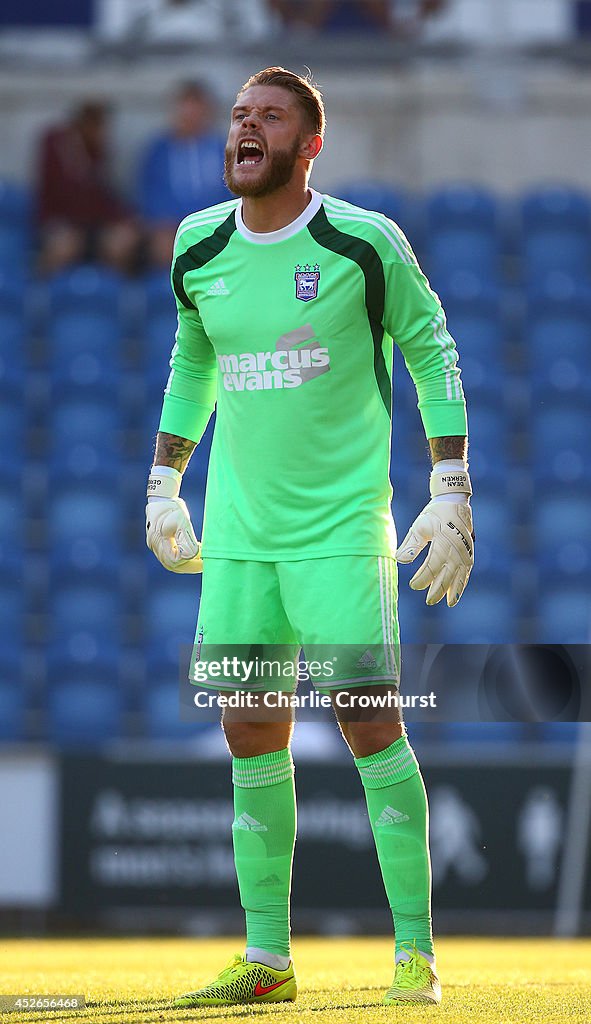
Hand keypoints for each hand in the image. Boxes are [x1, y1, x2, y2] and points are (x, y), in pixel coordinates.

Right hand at [146, 466, 202, 572]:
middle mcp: (155, 545)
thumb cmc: (172, 508)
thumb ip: (185, 537)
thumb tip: (192, 554)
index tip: (202, 559)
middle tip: (205, 563)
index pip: (174, 560)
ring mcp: (155, 546)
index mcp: (160, 539)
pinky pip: (169, 558)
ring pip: (170, 563)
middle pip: (172, 565)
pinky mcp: (159, 545)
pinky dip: (182, 560)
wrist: (161, 499)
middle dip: (190, 566)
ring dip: (187, 564)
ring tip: (201, 560)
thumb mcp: (181, 520)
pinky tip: (194, 555)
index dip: (189, 563)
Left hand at [395, 463, 473, 606]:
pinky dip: (463, 582)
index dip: (423, 578)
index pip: (432, 566)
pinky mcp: (469, 551)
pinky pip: (467, 570)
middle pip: (447, 574)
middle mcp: (456, 549)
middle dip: (438, 589)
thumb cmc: (434, 513)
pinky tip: (457, 591)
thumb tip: (400, 560)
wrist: (454, 500)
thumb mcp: (420, 526)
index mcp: (442, 542)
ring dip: (454, 590)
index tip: (413, 585)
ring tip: (448, 603)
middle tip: (428, 601)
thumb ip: (411, 544)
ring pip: (460, 575)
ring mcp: (465, 551)